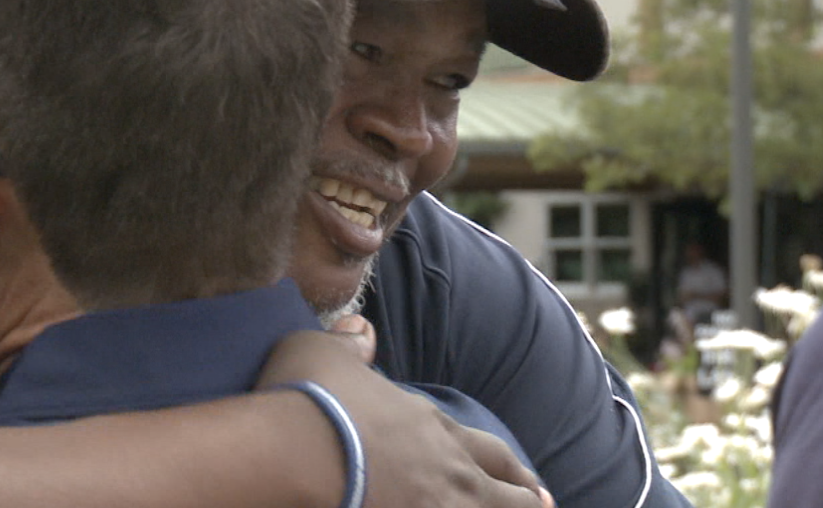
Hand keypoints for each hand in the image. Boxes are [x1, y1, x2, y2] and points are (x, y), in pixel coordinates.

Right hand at [258, 330, 550, 507]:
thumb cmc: (307, 398)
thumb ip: (347, 346)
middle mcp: (446, 471)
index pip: (488, 451)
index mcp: (432, 428)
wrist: (292, 452)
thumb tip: (361, 331)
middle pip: (506, 494)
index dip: (511, 469)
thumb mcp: (321, 352)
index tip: (530, 485)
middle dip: (526, 502)